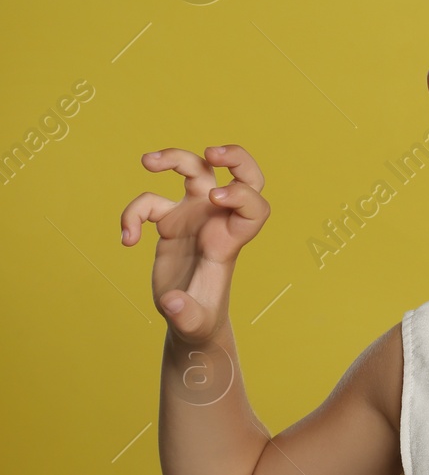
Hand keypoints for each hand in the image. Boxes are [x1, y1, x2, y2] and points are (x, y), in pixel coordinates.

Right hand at [120, 145, 270, 343]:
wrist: (187, 317)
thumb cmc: (199, 318)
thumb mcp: (194, 322)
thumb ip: (186, 314)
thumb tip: (173, 303)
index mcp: (231, 240)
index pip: (255, 207)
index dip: (241, 194)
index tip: (216, 198)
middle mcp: (217, 221)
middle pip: (239, 174)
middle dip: (233, 156)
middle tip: (209, 152)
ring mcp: (196, 216)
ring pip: (195, 170)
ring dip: (174, 157)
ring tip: (147, 162)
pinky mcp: (172, 221)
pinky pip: (151, 201)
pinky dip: (134, 213)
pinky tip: (128, 240)